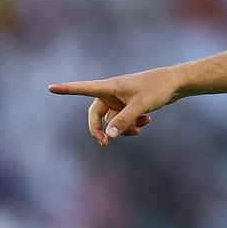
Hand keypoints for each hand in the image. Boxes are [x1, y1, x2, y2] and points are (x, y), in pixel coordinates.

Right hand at [48, 67, 179, 146]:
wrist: (177, 83)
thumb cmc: (158, 88)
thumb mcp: (140, 105)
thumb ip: (124, 120)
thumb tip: (108, 135)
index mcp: (110, 86)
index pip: (83, 88)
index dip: (67, 89)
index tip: (50, 88)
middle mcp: (112, 92)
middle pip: (96, 114)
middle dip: (100, 129)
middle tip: (105, 144)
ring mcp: (121, 98)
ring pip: (112, 119)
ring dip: (123, 127)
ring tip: (140, 128)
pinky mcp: (130, 103)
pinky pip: (123, 118)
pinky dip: (132, 123)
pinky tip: (147, 122)